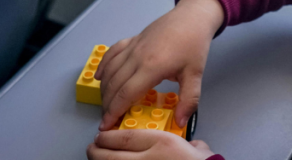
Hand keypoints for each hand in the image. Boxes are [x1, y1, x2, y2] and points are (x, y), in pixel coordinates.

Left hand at [86, 129, 216, 159]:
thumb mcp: (199, 149)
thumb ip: (188, 143)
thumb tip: (189, 144)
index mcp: (163, 144)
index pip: (125, 137)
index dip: (108, 136)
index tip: (102, 134)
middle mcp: (149, 159)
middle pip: (111, 155)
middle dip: (97, 150)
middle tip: (93, 146)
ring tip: (96, 158)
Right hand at [95, 0, 224, 129]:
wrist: (193, 16)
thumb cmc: (195, 45)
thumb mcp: (196, 74)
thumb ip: (189, 100)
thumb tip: (180, 123)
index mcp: (152, 67)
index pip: (125, 95)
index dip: (114, 112)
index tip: (106, 125)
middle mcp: (137, 57)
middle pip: (114, 85)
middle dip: (107, 105)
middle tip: (106, 119)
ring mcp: (132, 46)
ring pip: (110, 70)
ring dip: (104, 89)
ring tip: (105, 104)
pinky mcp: (132, 39)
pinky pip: (111, 53)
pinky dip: (103, 66)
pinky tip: (99, 77)